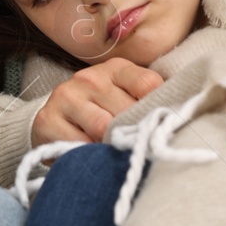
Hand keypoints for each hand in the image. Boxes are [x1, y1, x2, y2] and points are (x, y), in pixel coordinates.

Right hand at [32, 58, 163, 145]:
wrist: (54, 122)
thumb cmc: (101, 113)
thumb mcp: (125, 99)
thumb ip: (148, 103)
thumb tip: (178, 120)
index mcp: (115, 68)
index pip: (148, 84)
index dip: (158, 109)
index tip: (161, 127)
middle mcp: (89, 78)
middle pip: (126, 110)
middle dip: (135, 133)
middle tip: (140, 148)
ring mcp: (66, 97)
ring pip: (103, 127)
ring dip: (113, 145)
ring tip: (117, 153)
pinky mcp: (47, 120)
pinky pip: (79, 145)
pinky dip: (90, 155)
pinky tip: (93, 156)